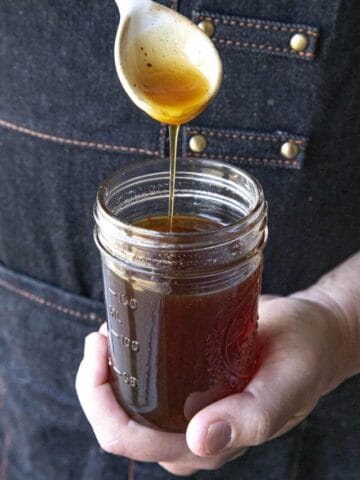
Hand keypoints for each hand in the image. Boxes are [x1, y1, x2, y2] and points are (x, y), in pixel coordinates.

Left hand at [76, 294, 346, 475]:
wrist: (310, 334)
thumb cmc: (302, 360)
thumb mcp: (285, 387)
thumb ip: (251, 418)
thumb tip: (200, 440)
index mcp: (206, 444)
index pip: (130, 440)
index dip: (101, 402)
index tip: (100, 351)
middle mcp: (188, 431)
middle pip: (118, 423)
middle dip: (95, 384)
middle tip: (100, 337)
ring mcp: (186, 407)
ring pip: (126, 402)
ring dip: (106, 370)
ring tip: (108, 330)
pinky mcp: (188, 382)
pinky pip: (143, 381)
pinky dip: (125, 359)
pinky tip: (125, 332)